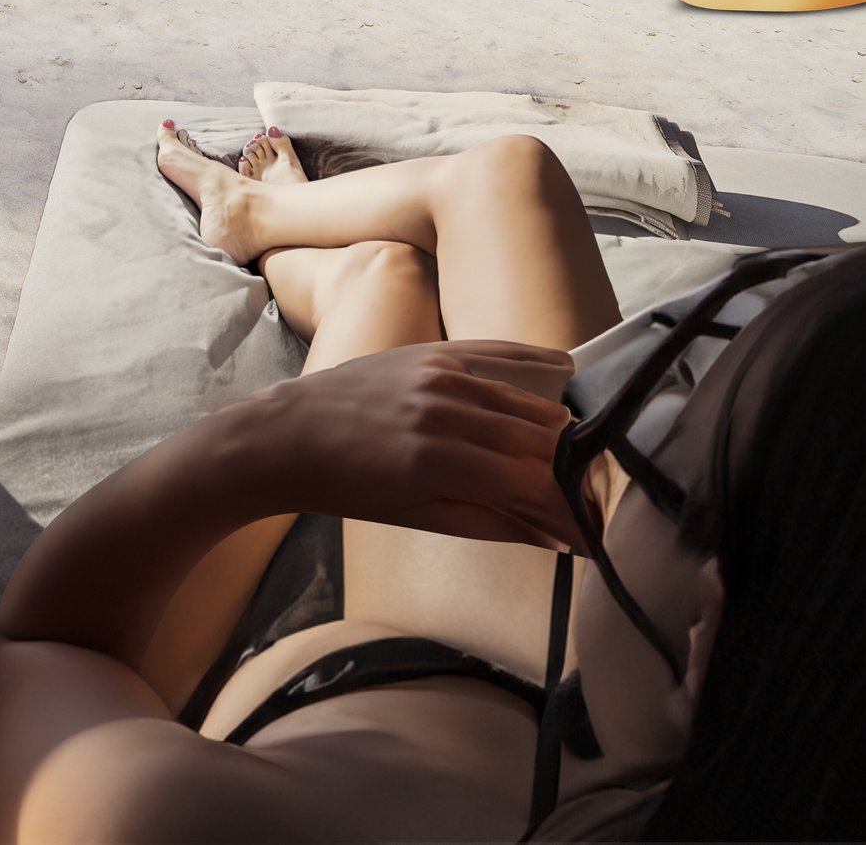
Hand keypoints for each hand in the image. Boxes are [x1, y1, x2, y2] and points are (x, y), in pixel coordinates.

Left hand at [241, 342, 577, 549]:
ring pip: (528, 403)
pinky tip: (569, 374)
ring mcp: (440, 373)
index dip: (573, 513)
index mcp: (441, 461)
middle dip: (577, 478)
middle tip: (599, 503)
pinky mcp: (432, 352)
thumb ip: (494, 523)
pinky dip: (535, 365)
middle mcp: (446, 410)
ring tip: (585, 465)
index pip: (535, 485)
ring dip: (562, 437)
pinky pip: (498, 352)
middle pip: (542, 442)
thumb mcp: (421, 519)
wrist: (291, 435)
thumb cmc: (349, 488)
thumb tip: (559, 537)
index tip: (596, 534)